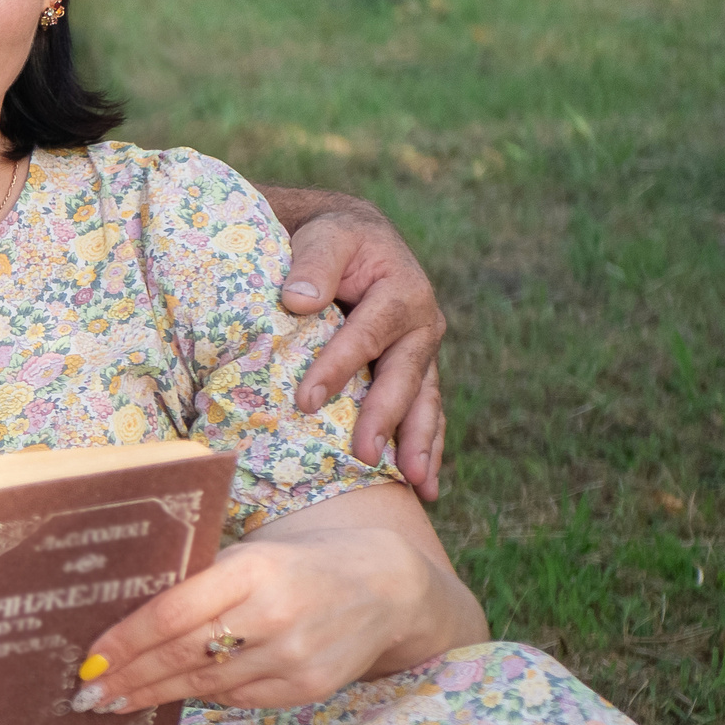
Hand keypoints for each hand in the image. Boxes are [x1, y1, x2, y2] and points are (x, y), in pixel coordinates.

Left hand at [66, 535, 426, 719]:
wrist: (386, 587)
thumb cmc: (299, 565)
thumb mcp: (250, 555)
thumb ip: (199, 582)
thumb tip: (126, 618)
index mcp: (252, 571)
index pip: (171, 615)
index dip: (124, 642)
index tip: (89, 660)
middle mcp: (273, 616)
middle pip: (181, 655)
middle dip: (128, 679)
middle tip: (87, 694)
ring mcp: (293, 657)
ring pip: (205, 684)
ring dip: (154, 696)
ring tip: (115, 703)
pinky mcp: (308, 688)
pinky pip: (238, 699)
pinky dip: (201, 697)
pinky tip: (170, 698)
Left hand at [277, 199, 447, 501]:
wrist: (354, 239)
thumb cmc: (332, 239)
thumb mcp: (324, 238)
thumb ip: (313, 263)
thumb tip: (297, 300)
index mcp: (402, 291)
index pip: (367, 335)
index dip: (338, 368)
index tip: (306, 401)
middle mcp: (422, 325)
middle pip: (404, 377)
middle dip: (386, 419)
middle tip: (365, 458)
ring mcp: (422, 353)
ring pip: (425, 402)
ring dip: (421, 445)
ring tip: (418, 486)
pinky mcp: (415, 371)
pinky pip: (426, 412)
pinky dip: (427, 447)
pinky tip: (426, 486)